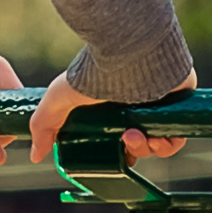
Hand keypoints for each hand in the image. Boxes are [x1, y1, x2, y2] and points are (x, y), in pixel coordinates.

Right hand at [26, 71, 188, 168]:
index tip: (108, 158)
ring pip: (156, 146)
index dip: (113, 157)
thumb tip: (35, 156)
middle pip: (136, 148)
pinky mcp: (176, 108)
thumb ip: (44, 127)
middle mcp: (134, 111)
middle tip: (126, 138)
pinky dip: (168, 144)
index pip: (115, 145)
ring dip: (146, 148)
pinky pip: (176, 138)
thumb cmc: (91, 73)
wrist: (128, 55)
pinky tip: (158, 137)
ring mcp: (156, 110)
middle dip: (131, 152)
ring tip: (137, 134)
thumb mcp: (58, 100)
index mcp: (110, 113)